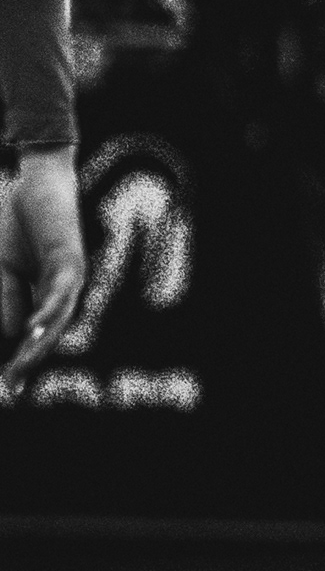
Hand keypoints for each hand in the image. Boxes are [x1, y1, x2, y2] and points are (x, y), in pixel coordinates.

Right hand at [0, 147, 86, 399]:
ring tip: (22, 367)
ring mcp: (70, 276)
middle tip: (13, 387)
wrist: (36, 183)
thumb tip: (14, 335)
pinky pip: (61, 290)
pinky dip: (48, 310)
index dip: (20, 358)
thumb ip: (8, 299)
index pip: (34, 334)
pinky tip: (35, 327)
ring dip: (39, 343)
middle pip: (48, 332)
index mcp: (46, 294)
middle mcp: (64, 291)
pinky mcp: (71, 259)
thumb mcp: (5, 269)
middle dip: (29, 360)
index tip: (7, 385)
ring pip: (57, 317)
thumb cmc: (18, 224)